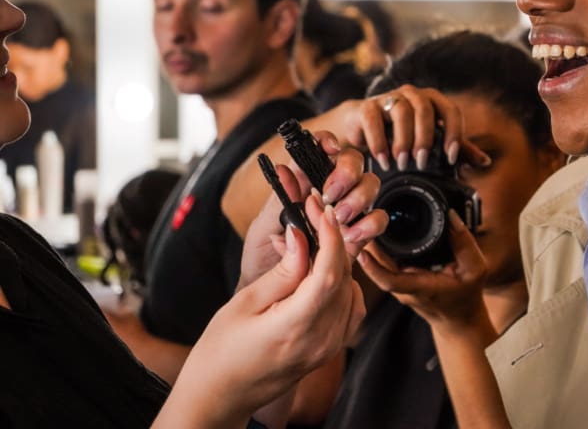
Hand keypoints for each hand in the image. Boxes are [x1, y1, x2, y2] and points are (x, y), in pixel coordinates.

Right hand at [161, 205, 364, 426]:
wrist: (220, 396)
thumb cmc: (221, 351)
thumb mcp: (244, 303)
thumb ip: (282, 271)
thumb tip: (302, 236)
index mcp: (296, 328)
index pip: (329, 273)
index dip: (330, 235)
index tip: (319, 208)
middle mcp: (321, 340)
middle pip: (343, 277)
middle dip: (332, 240)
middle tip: (312, 214)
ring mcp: (330, 348)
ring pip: (351, 290)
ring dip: (337, 261)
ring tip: (310, 243)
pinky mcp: (331, 349)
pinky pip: (350, 308)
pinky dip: (342, 284)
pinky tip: (320, 273)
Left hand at [241, 144, 386, 290]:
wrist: (272, 302)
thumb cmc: (261, 261)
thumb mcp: (263, 227)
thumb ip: (280, 199)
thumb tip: (287, 168)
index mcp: (303, 184)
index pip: (321, 150)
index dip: (328, 142)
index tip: (328, 149)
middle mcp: (329, 194)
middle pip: (354, 162)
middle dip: (347, 173)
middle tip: (329, 194)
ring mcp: (347, 214)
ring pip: (370, 187)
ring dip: (358, 198)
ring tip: (339, 217)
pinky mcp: (359, 237)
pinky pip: (377, 220)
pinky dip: (369, 223)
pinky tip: (351, 235)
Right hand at [335, 86, 488, 171]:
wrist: (361, 127)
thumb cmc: (402, 134)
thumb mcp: (432, 142)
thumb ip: (457, 149)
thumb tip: (485, 161)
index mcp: (433, 101)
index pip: (451, 111)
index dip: (453, 134)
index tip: (449, 158)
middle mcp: (413, 94)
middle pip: (425, 110)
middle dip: (425, 138)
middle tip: (420, 162)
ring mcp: (389, 97)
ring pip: (401, 112)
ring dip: (403, 140)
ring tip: (401, 163)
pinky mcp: (367, 106)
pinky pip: (374, 119)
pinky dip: (379, 141)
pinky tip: (383, 160)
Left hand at [358, 211, 490, 333]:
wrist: (459, 319)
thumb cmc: (467, 294)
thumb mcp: (475, 269)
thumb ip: (464, 243)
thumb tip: (451, 216)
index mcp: (421, 287)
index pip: (390, 281)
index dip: (374, 268)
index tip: (363, 251)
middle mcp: (404, 288)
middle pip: (378, 268)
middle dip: (366, 246)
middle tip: (359, 221)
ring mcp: (400, 286)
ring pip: (378, 265)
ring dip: (369, 246)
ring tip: (363, 220)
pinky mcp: (400, 281)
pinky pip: (384, 265)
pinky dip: (377, 249)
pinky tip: (374, 231)